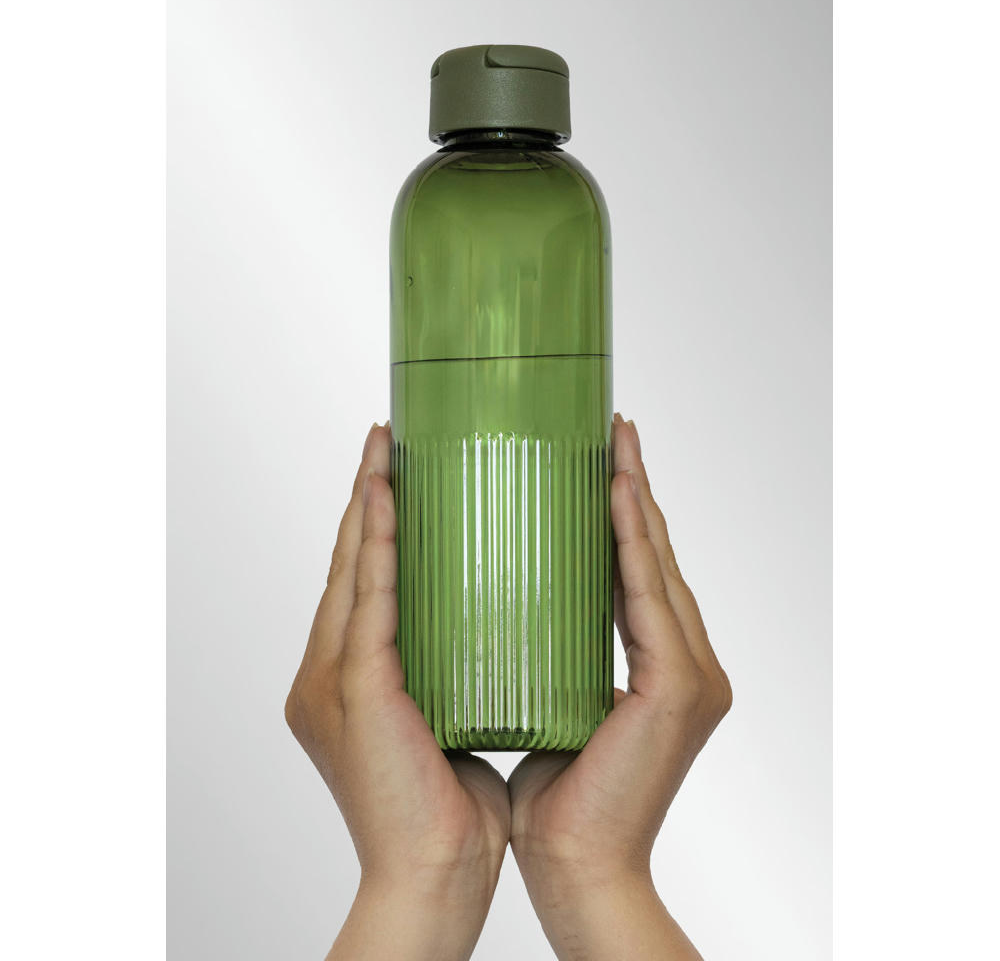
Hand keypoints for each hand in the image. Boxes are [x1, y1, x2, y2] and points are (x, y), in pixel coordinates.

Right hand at [284, 422, 510, 960]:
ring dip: (369, 501)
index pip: (368, 582)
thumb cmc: (453, 808)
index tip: (403, 472)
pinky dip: (377, 542)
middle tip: (389, 439)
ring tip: (385, 447)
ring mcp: (334, 677)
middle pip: (350, 562)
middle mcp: (330, 668)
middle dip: (369, 496)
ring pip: (351, 567)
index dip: (380, 523)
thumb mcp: (454, 714)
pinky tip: (387, 494)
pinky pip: (367, 596)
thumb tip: (508, 627)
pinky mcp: (353, 688)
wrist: (437, 874)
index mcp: (354, 676)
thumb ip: (460, 668)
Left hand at [508, 413, 731, 959]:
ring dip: (635, 496)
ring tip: (616, 440)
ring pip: (657, 562)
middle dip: (632, 488)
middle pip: (654, 555)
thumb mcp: (554, 699)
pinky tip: (616, 488)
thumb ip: (555, 652)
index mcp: (662, 666)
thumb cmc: (556, 795)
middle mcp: (689, 661)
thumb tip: (509, 604)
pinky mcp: (679, 686)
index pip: (637, 572)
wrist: (574, 866)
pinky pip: (649, 592)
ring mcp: (693, 672)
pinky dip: (632, 537)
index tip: (600, 459)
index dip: (622, 512)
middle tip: (612, 429)